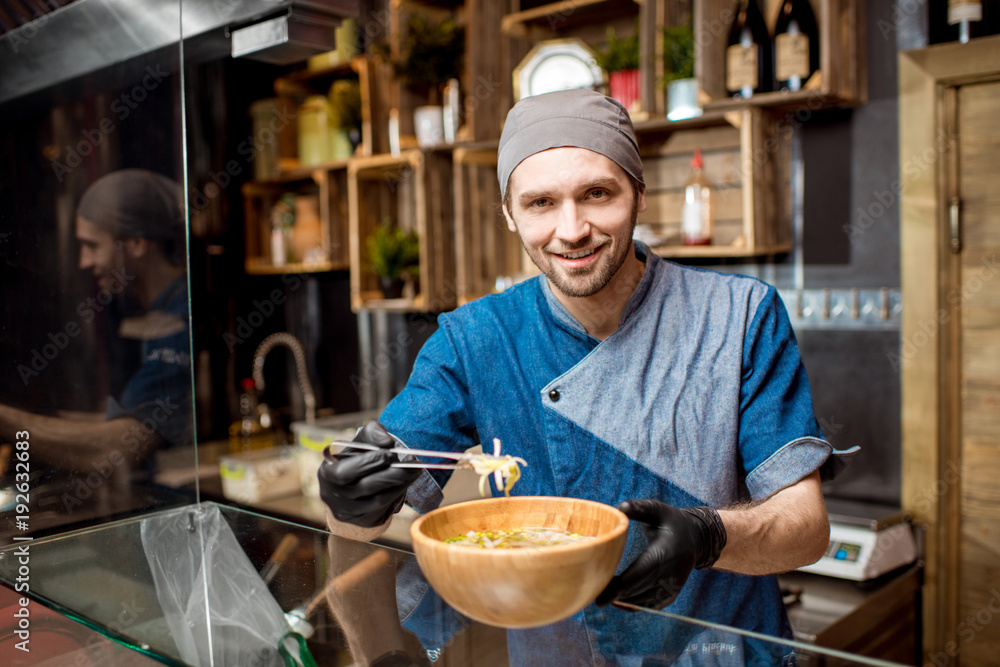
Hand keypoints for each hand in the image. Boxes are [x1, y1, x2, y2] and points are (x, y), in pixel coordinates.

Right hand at [318, 421, 421, 527]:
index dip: (369, 461)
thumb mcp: (359, 442)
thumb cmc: (356, 459)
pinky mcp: (362, 519)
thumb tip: (387, 442)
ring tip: (415, 469)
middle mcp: (333, 495)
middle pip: (365, 486)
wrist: (349, 488)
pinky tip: (407, 481)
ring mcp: (347, 511)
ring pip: (378, 499)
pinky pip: (384, 507)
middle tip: (410, 461)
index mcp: (327, 472)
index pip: (345, 471)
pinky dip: (398, 492)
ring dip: (400, 483)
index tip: (390, 452)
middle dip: (391, 473)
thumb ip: (372, 434)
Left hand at [596, 500, 726, 608]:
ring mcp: (671, 587)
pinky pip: (647, 606)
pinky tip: (614, 599)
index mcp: (666, 551)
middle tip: (590, 593)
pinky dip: (630, 605)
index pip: (640, 573)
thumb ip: (640, 507)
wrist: (696, 539)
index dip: (619, 586)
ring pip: (640, 601)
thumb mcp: (658, 510)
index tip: (600, 592)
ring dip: (619, 601)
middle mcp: (671, 573)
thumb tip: (620, 507)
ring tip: (598, 593)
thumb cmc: (671, 521)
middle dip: (613, 594)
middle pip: (637, 590)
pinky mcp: (670, 595)